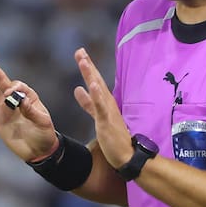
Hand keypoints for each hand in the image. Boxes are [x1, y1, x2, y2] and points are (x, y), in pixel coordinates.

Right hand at [0, 53, 58, 160]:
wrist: (38, 151)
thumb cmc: (44, 134)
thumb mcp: (42, 121)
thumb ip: (31, 110)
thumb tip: (18, 100)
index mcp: (27, 96)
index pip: (15, 85)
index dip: (11, 87)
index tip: (9, 95)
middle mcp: (14, 99)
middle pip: (0, 81)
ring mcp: (4, 108)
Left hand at [72, 47, 131, 168]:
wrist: (128, 155)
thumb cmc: (115, 138)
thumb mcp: (98, 117)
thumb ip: (88, 104)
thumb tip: (78, 89)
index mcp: (105, 103)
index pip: (95, 82)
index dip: (88, 68)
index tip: (81, 54)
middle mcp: (108, 104)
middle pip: (97, 81)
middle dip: (88, 65)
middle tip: (79, 50)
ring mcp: (108, 112)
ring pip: (98, 90)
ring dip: (91, 75)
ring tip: (83, 60)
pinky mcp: (107, 122)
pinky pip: (101, 107)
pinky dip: (96, 95)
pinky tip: (92, 85)